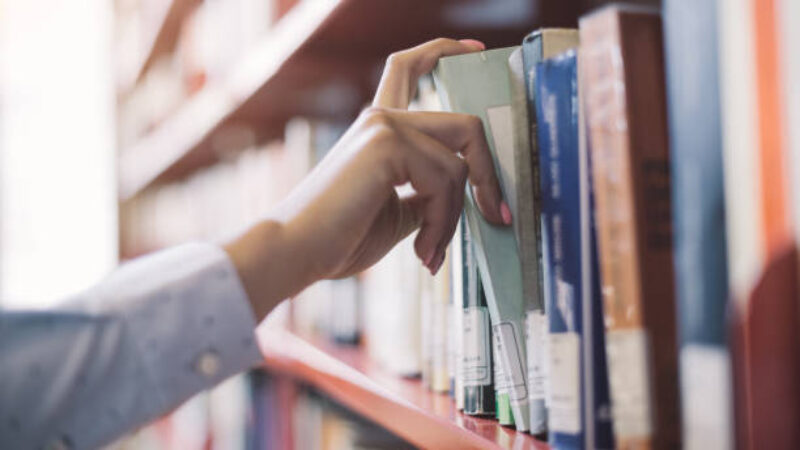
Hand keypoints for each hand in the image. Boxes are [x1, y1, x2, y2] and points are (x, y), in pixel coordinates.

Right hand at [226, 38, 509, 320]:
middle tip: (495, 216)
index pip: (409, 67)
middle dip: (488, 175)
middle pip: (465, 125)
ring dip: (455, 217)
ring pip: (460, 163)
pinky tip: (423, 250)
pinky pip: (446, 181)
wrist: (297, 252)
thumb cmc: (339, 239)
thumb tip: (467, 200)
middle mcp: (381, 117)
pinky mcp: (386, 144)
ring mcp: (384, 126)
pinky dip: (443, 222)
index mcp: (379, 128)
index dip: (445, 51)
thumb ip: (429, 195)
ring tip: (432, 251)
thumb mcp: (398, 213)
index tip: (476, 49)